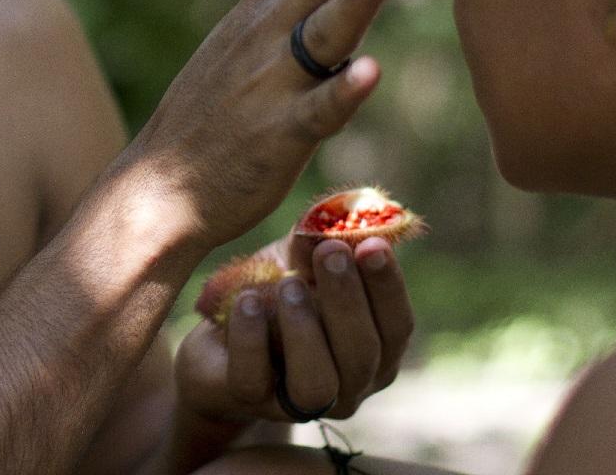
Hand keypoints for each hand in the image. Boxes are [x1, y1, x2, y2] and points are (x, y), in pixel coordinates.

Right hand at [128, 0, 464, 249]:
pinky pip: (316, 111)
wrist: (159, 186)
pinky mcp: (277, 135)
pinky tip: (370, 71)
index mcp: (271, 4)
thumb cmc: (214, 106)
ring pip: (325, 32)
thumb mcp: (250, 27)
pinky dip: (341, 92)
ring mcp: (273, 81)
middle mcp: (271, 31)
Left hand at [173, 234, 413, 423]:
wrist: (218, 340)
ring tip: (289, 285)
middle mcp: (348, 386)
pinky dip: (251, 337)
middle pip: (363, 355)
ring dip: (305, 328)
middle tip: (330, 252)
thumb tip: (340, 213)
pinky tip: (247, 301)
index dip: (388, 287)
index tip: (372, 244)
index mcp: (375, 352)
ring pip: (317, 383)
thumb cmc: (275, 296)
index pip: (397, 327)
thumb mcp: (298, 264)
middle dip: (348, 300)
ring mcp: (298, 402)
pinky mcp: (249, 400)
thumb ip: (319, 244)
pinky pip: (254, 381)